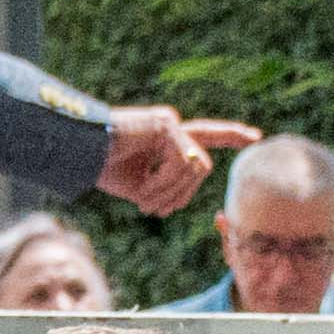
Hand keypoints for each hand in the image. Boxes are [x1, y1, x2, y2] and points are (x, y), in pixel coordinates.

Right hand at [95, 108, 259, 212]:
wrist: (78, 151)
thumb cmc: (101, 167)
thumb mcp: (138, 186)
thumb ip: (163, 189)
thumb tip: (175, 204)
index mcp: (167, 138)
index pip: (206, 135)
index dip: (230, 135)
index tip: (255, 137)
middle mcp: (172, 125)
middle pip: (202, 167)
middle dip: (182, 195)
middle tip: (152, 210)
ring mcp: (170, 122)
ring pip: (195, 169)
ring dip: (168, 193)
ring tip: (143, 202)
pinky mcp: (166, 124)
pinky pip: (181, 164)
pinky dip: (162, 184)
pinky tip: (141, 189)